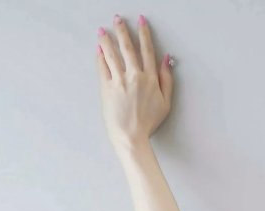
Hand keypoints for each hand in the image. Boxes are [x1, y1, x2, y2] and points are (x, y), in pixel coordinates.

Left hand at [96, 14, 173, 150]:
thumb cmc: (148, 123)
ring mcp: (119, 82)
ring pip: (112, 55)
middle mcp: (134, 76)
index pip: (147, 49)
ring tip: (102, 30)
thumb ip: (166, 78)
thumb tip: (166, 59)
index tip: (140, 21)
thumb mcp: (165, 102)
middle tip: (117, 19)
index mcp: (150, 78)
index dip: (144, 33)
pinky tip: (98, 50)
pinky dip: (100, 58)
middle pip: (128, 47)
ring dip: (107, 40)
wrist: (131, 137)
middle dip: (122, 30)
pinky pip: (103, 69)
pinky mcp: (107, 90)